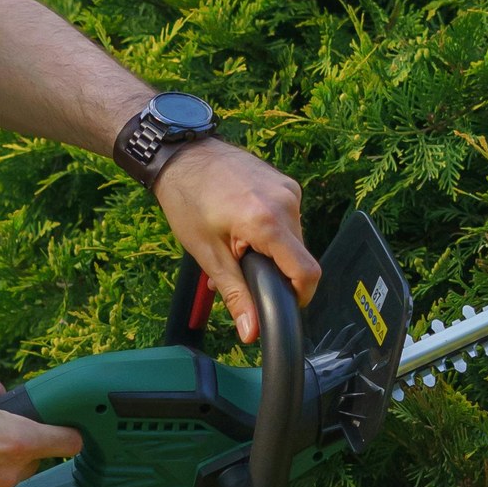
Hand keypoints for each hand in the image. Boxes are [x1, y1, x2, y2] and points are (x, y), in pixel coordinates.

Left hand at [152, 139, 321, 341]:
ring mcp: (288, 189)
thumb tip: (251, 331)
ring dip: (272, 250)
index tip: (282, 304)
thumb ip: (235, 295)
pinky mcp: (285, 183)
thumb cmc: (187, 199)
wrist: (181, 155)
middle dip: (275, 270)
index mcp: (267, 222)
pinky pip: (288, 218)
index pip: (306, 272)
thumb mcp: (207, 254)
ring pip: (294, 238)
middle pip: (300, 256)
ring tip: (237, 243)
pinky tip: (244, 226)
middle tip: (240, 265)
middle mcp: (286, 202)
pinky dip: (272, 230)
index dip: (298, 297)